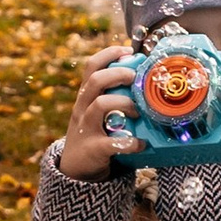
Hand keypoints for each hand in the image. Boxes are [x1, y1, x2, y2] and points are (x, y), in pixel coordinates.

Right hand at [56, 40, 137, 178]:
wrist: (76, 169)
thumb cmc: (94, 134)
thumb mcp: (96, 112)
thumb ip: (113, 96)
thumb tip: (144, 80)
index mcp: (85, 96)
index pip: (92, 66)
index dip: (109, 53)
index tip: (129, 51)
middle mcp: (82, 108)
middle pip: (95, 80)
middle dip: (119, 74)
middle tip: (135, 79)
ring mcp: (86, 128)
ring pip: (100, 105)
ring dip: (124, 103)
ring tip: (138, 112)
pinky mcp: (93, 148)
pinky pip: (112, 143)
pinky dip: (131, 143)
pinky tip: (141, 144)